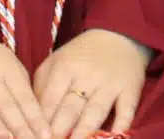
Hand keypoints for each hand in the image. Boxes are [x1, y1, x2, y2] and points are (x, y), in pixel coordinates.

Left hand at [32, 27, 150, 137]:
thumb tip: (33, 117)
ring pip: (95, 111)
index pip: (49, 100)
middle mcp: (87, 75)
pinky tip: (113, 136)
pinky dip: (120, 125)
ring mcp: (110, 83)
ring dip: (84, 131)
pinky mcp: (130, 89)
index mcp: (65, 67)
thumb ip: (42, 86)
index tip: (35, 136)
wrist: (118, 36)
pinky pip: (126, 110)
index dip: (41, 122)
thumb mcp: (56, 61)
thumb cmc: (80, 56)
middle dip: (59, 130)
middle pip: (70, 108)